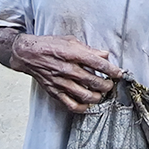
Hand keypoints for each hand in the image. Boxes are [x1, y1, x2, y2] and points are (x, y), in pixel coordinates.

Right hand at [9, 34, 123, 112]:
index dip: (112, 70)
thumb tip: (105, 55)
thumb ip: (89, 50)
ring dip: (98, 97)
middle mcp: (67, 69)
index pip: (98, 63)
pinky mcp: (55, 92)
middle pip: (94, 81)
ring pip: (85, 95)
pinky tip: (87, 104)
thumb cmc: (49, 45)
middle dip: (107, 85)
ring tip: (101, 94)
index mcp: (72, 54)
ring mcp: (61, 82)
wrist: (28, 54)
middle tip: (110, 84)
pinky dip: (82, 107)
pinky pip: (71, 105)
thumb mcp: (70, 41)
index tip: (120, 74)